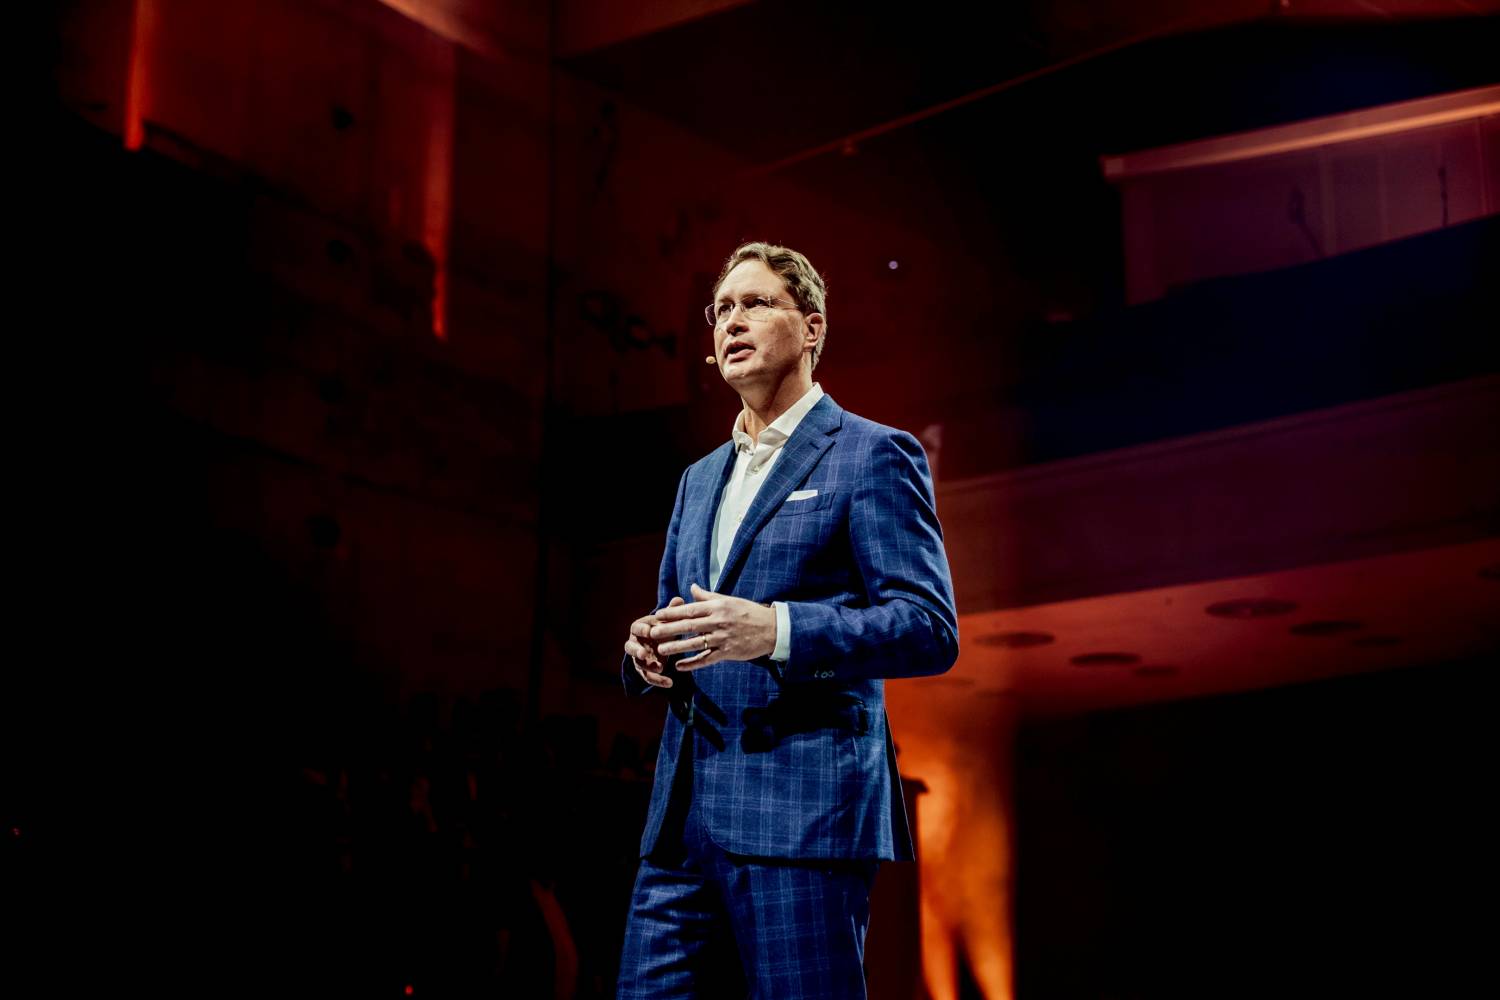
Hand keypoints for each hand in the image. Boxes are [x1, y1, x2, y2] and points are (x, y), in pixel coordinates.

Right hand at [624, 596, 684, 688]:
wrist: (663, 641)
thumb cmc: (664, 627)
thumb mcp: (669, 620)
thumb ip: (672, 612)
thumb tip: (679, 599)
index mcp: (639, 628)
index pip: (636, 628)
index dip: (641, 630)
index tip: (649, 631)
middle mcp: (635, 643)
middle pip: (630, 648)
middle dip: (636, 651)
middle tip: (644, 655)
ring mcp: (638, 658)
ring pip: (638, 664)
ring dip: (647, 667)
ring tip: (660, 668)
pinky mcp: (644, 670)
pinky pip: (648, 676)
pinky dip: (657, 680)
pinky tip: (669, 683)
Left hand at [648, 583, 776, 671]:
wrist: (772, 629)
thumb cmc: (748, 612)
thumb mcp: (729, 600)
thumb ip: (708, 596)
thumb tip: (691, 588)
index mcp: (718, 607)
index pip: (691, 609)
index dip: (673, 612)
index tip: (658, 615)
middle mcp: (719, 621)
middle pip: (689, 626)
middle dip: (669, 629)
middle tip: (652, 632)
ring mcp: (723, 638)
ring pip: (696, 643)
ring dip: (677, 647)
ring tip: (662, 649)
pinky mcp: (728, 652)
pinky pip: (707, 659)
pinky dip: (693, 663)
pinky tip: (680, 667)